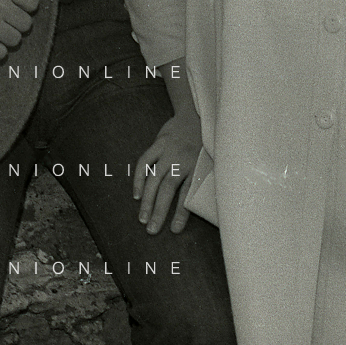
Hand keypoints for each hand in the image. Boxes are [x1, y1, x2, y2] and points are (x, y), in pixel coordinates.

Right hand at [133, 104, 201, 234]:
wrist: (196, 114)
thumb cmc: (205, 143)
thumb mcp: (209, 160)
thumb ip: (201, 179)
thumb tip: (200, 205)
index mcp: (197, 166)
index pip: (187, 194)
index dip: (181, 213)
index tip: (174, 230)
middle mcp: (182, 160)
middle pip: (168, 189)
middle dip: (159, 211)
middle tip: (152, 230)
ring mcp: (168, 150)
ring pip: (154, 178)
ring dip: (146, 199)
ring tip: (142, 218)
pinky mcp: (159, 143)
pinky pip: (145, 162)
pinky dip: (138, 178)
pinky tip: (136, 194)